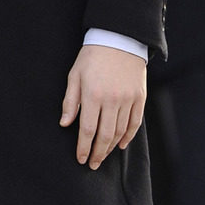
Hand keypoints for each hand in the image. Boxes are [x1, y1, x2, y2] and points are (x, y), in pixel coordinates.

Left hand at [60, 44, 146, 169]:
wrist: (119, 39)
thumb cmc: (92, 57)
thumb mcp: (74, 76)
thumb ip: (70, 101)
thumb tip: (64, 124)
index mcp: (93, 95)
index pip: (87, 129)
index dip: (83, 147)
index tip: (80, 159)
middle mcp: (112, 99)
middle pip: (104, 135)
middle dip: (97, 153)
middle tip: (92, 164)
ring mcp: (128, 99)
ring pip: (120, 132)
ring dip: (110, 148)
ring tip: (103, 156)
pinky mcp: (139, 97)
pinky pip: (135, 123)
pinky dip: (128, 136)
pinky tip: (120, 145)